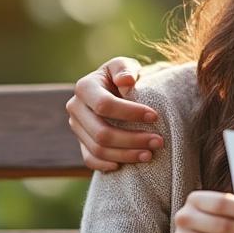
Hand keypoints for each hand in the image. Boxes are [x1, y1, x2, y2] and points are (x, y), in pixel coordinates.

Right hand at [67, 56, 162, 172]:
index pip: (105, 105)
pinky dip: (107, 165)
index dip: (130, 113)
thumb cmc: (124, 76)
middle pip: (101, 133)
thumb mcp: (126, 66)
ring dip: (126, 155)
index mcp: (84, 87)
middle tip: (158, 142)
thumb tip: (126, 81)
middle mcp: (75, 108)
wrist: (117, 90)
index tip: (155, 117)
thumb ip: (126, 69)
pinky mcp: (81, 142)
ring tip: (149, 154)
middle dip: (132, 139)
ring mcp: (76, 127)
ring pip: (98, 149)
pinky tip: (126, 165)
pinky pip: (90, 160)